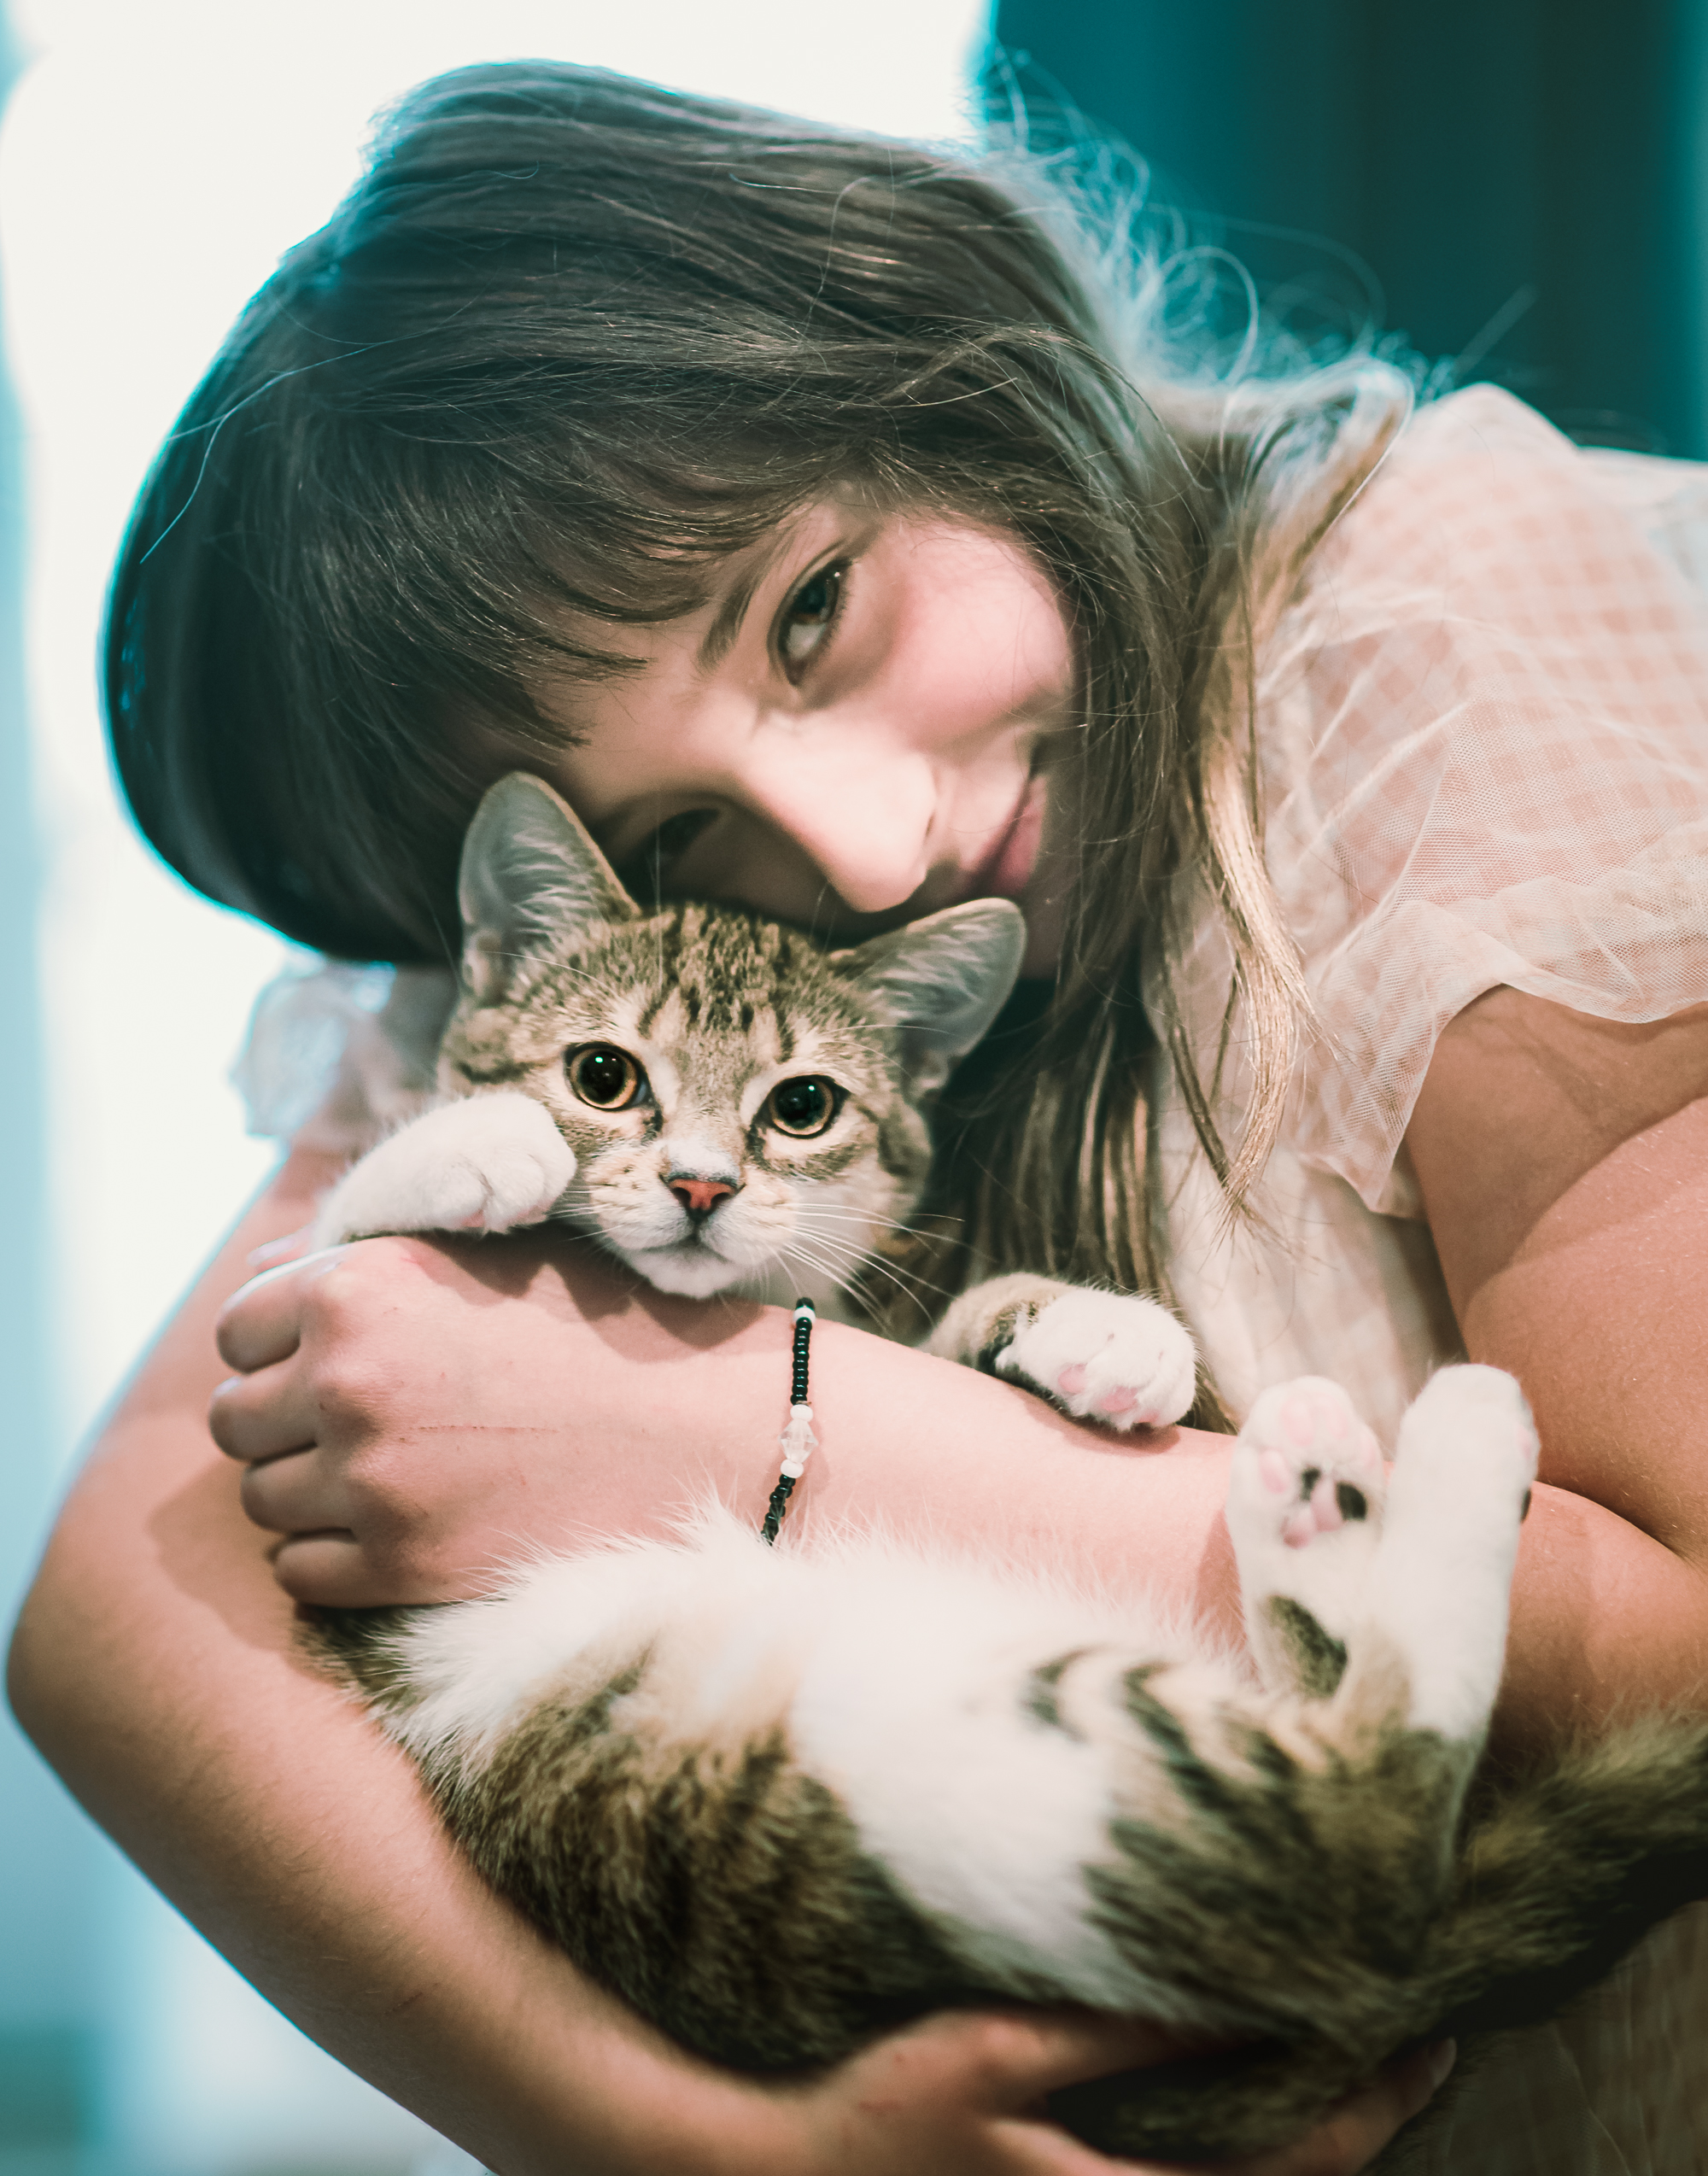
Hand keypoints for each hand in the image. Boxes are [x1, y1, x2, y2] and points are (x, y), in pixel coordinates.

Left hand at [209, 1229, 781, 1603]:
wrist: (705, 1432)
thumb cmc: (601, 1331)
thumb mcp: (487, 1260)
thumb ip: (365, 1260)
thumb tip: (259, 1276)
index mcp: (360, 1287)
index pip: (238, 1328)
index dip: (278, 1347)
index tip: (326, 1363)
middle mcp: (348, 1379)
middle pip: (236, 1421)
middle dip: (284, 1424)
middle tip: (359, 1426)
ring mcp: (370, 1480)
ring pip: (261, 1499)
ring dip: (309, 1492)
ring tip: (390, 1476)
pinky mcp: (399, 1566)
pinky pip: (298, 1572)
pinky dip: (333, 1557)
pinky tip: (400, 1529)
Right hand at [770, 2011, 1451, 2174]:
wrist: (790, 2174)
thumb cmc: (887, 2104)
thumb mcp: (997, 2051)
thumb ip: (1115, 2033)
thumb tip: (1228, 1996)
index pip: (1297, 2164)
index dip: (1374, 2100)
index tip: (1426, 2030)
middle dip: (1368, 2124)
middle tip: (1422, 2042)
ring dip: (1318, 2144)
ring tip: (1362, 2062)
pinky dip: (1251, 2158)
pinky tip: (1253, 2099)